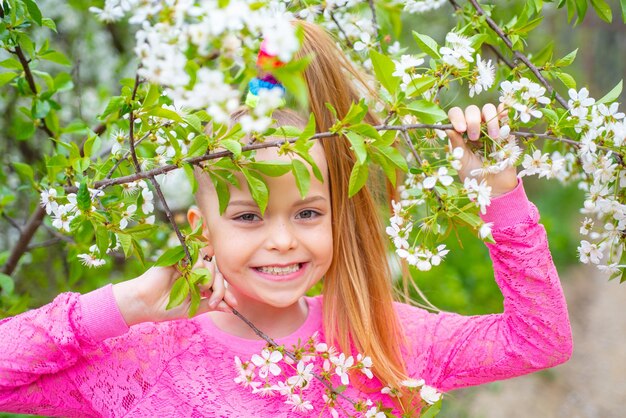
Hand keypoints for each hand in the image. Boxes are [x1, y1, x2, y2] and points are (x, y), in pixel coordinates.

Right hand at [112, 256, 237, 325]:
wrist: (144, 303)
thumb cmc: (165, 308)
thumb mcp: (191, 310)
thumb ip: (210, 305)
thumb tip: (231, 308)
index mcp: (198, 284)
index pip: (218, 284)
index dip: (226, 292)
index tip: (234, 305)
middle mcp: (195, 273)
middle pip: (217, 273)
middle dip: (220, 288)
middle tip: (214, 301)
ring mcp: (187, 264)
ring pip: (209, 265)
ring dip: (209, 278)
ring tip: (200, 290)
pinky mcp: (178, 257)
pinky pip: (195, 255)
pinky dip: (198, 264)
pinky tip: (194, 275)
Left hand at [446, 103, 518, 196]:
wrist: (494, 187)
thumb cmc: (474, 175)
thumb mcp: (461, 161)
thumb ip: (456, 144)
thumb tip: (447, 128)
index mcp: (461, 133)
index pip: (456, 115)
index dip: (457, 117)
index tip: (460, 129)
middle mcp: (475, 127)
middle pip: (472, 110)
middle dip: (473, 121)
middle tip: (475, 137)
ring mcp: (490, 127)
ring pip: (488, 110)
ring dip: (489, 119)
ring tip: (492, 136)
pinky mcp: (505, 130)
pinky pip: (505, 115)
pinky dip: (504, 111)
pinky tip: (503, 115)